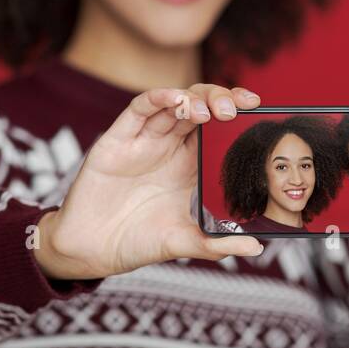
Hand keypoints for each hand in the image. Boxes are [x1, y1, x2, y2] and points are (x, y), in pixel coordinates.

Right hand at [35, 84, 264, 279]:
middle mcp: (171, 147)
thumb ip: (215, 243)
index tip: (257, 108)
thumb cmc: (138, 242)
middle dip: (221, 99)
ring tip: (207, 111)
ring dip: (194, 98)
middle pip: (201, 107)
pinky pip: (139, 109)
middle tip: (235, 110)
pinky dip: (158, 98)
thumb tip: (255, 247)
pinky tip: (174, 98)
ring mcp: (145, 140)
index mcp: (191, 166)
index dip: (238, 114)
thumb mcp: (181, 244)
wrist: (91, 250)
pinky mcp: (118, 139)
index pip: (220, 128)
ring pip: (174, 102)